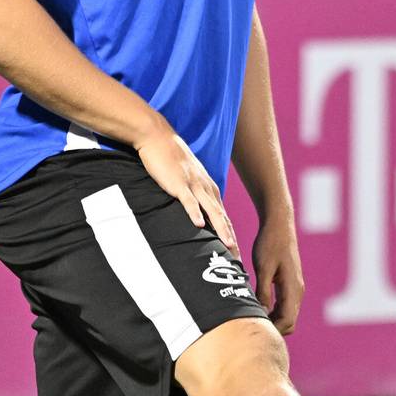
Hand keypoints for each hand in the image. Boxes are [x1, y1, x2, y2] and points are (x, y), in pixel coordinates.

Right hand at [135, 124, 237, 251]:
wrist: (158, 137)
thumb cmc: (171, 159)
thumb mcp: (188, 177)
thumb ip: (194, 194)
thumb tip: (195, 213)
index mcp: (208, 188)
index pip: (223, 216)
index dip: (231, 234)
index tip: (235, 252)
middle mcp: (205, 188)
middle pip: (222, 217)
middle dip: (231, 238)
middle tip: (237, 258)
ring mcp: (193, 185)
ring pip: (211, 211)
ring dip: (221, 229)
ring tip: (228, 246)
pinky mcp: (178, 183)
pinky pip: (188, 200)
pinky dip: (194, 213)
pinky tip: (199, 225)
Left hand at [251, 212, 304, 334]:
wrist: (279, 225)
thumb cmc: (269, 243)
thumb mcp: (263, 267)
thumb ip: (263, 291)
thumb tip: (261, 313)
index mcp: (292, 287)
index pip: (288, 320)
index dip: (273, 330)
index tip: (254, 330)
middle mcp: (298, 290)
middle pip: (290, 321)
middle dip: (273, 328)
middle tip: (249, 327)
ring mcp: (296, 287)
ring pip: (288, 315)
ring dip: (273, 321)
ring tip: (251, 319)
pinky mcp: (291, 284)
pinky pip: (285, 306)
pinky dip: (274, 312)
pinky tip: (258, 308)